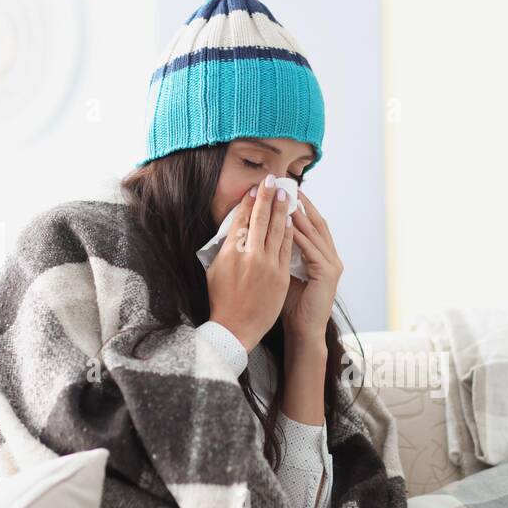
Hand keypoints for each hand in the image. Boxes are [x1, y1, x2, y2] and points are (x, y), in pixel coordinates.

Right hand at [206, 175, 294, 350]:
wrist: (236, 327)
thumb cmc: (222, 300)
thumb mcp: (215, 270)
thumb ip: (225, 248)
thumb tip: (233, 230)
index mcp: (230, 252)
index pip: (242, 219)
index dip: (250, 202)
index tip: (255, 188)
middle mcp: (249, 255)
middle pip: (260, 219)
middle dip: (267, 196)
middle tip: (272, 180)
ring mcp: (267, 264)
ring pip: (277, 230)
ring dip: (282, 209)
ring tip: (286, 194)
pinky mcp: (280, 275)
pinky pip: (287, 247)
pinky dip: (290, 231)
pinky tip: (292, 219)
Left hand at [280, 190, 342, 342]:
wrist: (303, 331)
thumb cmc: (289, 306)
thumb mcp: (283, 272)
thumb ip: (278, 253)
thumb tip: (258, 232)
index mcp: (321, 255)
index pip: (309, 224)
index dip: (297, 207)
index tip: (281, 190)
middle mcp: (330, 256)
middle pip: (316, 222)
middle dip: (301, 203)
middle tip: (286, 184)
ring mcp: (332, 264)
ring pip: (314, 232)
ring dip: (299, 214)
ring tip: (285, 197)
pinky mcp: (328, 273)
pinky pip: (311, 248)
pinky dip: (299, 235)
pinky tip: (287, 223)